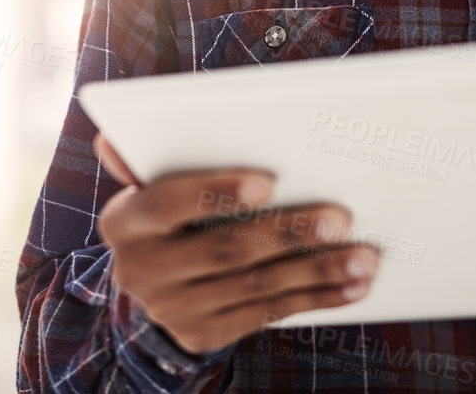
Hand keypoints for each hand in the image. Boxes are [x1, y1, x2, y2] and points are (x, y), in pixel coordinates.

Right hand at [92, 132, 380, 354]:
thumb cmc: (171, 210)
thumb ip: (149, 156)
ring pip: (255, 286)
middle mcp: (140, 271)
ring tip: (365, 255)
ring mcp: (172, 309)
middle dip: (288, 232)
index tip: (268, 181)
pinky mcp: (203, 335)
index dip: (216, 191)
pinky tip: (353, 284)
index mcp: (124, 222)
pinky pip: (268, 315)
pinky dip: (317, 299)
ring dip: (317, 270)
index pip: (166, 203)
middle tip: (342, 218)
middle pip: (224, 248)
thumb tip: (111, 140)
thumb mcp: (154, 182)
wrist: (155, 281)